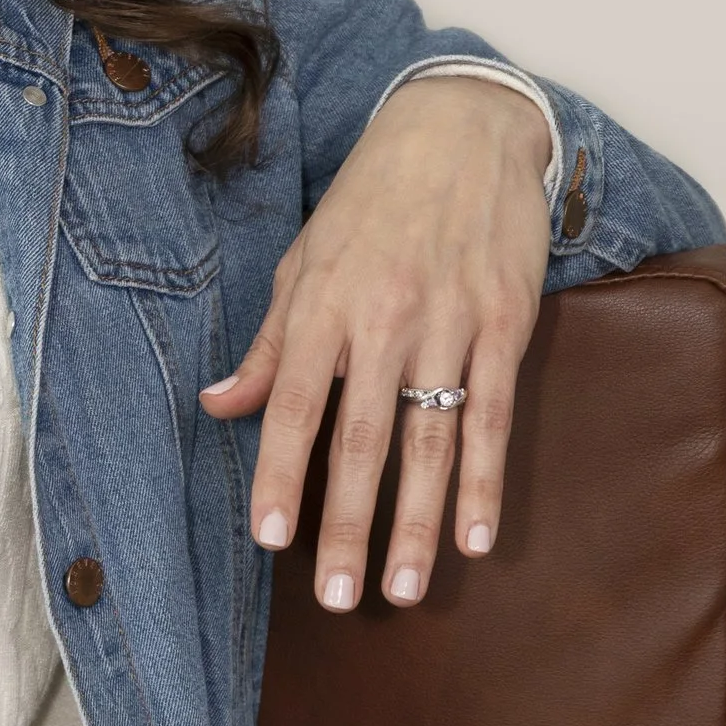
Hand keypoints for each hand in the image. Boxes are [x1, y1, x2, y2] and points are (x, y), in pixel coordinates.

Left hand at [198, 75, 551, 610]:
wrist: (460, 128)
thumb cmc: (371, 200)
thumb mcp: (304, 259)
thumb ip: (269, 342)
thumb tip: (218, 406)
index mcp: (324, 303)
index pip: (294, 404)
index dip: (281, 474)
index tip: (271, 540)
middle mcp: (384, 317)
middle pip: (362, 437)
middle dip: (349, 523)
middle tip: (338, 596)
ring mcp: (450, 321)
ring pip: (432, 438)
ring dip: (421, 521)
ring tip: (409, 588)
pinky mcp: (506, 321)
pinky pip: (496, 413)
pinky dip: (487, 478)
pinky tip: (478, 535)